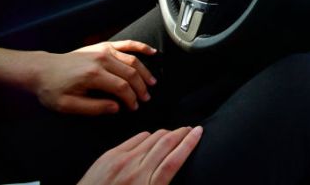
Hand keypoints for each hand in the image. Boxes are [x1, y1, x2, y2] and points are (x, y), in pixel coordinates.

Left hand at [31, 40, 157, 114]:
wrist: (42, 69)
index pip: (122, 87)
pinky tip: (152, 52)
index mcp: (93, 75)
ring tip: (151, 84)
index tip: (134, 107)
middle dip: (141, 88)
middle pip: (130, 73)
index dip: (131, 99)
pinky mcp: (103, 46)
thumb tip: (116, 107)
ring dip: (145, 72)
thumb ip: (94, 107)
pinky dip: (141, 47)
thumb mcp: (68, 106)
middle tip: (145, 99)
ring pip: (132, 60)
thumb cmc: (53, 89)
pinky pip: (126, 44)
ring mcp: (103, 50)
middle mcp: (101, 60)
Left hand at [78, 126, 202, 184]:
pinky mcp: (110, 155)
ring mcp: (122, 161)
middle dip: (181, 133)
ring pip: (152, 137)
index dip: (190, 143)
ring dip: (167, 133)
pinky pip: (136, 138)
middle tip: (190, 129)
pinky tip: (152, 138)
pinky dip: (149, 136)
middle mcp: (137, 172)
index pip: (175, 159)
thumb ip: (161, 184)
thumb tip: (173, 168)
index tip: (199, 131)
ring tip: (174, 134)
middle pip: (166, 143)